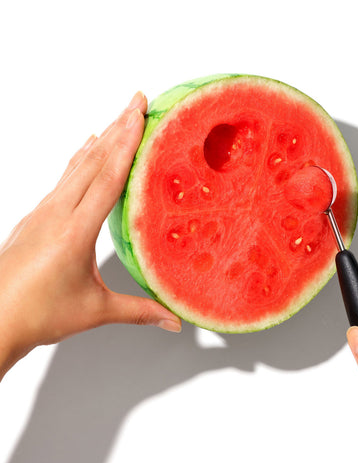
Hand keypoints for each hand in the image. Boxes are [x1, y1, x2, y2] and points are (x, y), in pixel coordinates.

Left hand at [0, 92, 180, 378]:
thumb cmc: (36, 313)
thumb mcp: (95, 311)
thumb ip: (139, 311)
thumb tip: (173, 318)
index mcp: (74, 231)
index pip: (107, 178)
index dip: (126, 145)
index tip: (139, 117)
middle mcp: (57, 213)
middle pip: (93, 160)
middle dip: (117, 127)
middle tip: (136, 101)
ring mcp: (44, 212)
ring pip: (76, 165)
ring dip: (101, 139)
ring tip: (118, 118)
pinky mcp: (38, 217)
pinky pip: (64, 177)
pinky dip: (81, 158)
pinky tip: (86, 150)